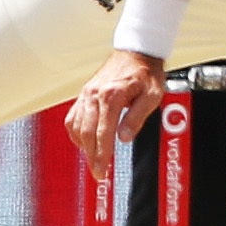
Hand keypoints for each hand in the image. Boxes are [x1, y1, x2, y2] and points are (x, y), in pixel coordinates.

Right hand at [62, 48, 166, 165]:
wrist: (136, 52)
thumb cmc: (146, 73)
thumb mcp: (152, 95)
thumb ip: (137, 117)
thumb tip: (124, 138)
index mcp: (111, 95)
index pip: (103, 133)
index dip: (102, 155)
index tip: (102, 171)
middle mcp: (94, 94)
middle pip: (86, 133)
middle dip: (91, 156)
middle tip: (98, 173)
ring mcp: (86, 94)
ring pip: (76, 127)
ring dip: (83, 147)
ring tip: (93, 160)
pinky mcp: (83, 94)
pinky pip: (72, 118)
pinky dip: (75, 133)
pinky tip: (84, 142)